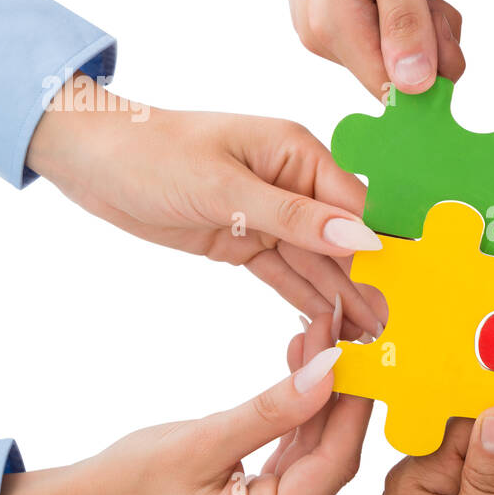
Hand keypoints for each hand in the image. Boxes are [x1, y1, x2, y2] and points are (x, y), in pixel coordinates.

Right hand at [0, 316, 370, 494]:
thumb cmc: (123, 487)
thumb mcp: (202, 441)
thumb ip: (272, 410)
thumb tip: (329, 374)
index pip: (334, 464)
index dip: (353, 405)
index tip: (360, 352)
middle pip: (329, 457)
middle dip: (336, 392)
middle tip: (340, 332)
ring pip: (312, 452)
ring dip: (316, 396)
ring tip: (318, 336)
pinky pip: (290, 455)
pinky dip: (295, 414)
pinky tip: (298, 368)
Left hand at [27, 73, 384, 337]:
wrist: (86, 158)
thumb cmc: (150, 153)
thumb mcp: (223, 186)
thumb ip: (296, 217)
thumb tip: (363, 238)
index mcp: (298, 153)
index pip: (355, 208)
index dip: (381, 251)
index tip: (407, 293)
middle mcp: (293, 182)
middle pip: (342, 240)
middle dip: (367, 282)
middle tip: (394, 332)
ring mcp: (269, 214)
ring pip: (316, 263)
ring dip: (341, 298)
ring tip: (372, 340)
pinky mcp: (245, 239)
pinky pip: (285, 273)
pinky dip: (306, 298)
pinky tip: (332, 326)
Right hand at [240, 0, 462, 96]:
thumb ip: (404, 18)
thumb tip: (413, 87)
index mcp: (334, 27)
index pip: (394, 92)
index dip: (433, 74)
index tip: (443, 26)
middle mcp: (322, 36)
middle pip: (400, 74)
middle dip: (432, 41)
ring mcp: (325, 24)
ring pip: (397, 52)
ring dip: (423, 20)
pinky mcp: (333, 10)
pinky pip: (386, 30)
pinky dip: (409, 8)